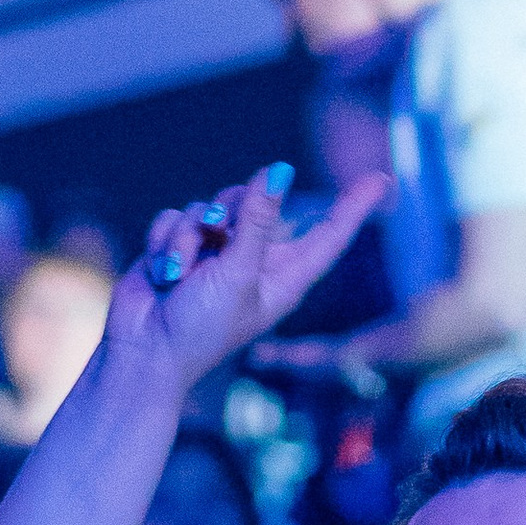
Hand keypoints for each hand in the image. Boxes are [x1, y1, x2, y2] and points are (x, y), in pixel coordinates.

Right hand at [105, 165, 389, 397]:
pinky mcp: (181, 248)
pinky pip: (177, 217)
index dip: (353, 206)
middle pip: (259, 203)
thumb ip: (257, 220)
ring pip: (209, 207)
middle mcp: (254, 262)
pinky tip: (162, 272)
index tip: (382, 177)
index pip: (329, 234)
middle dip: (233, 208)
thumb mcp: (237, 272)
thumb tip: (280, 171)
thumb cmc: (200, 328)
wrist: (143, 353)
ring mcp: (216, 254)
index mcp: (284, 277)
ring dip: (189, 234)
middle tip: (216, 230)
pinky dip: (167, 240)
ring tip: (179, 272)